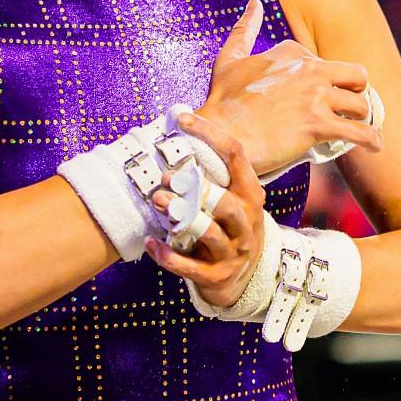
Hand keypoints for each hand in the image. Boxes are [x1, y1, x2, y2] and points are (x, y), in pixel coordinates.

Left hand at [141, 110, 266, 307]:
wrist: (248, 279)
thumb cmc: (231, 230)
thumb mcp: (234, 202)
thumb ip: (212, 178)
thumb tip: (175, 147)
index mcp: (250, 195)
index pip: (236, 156)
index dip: (210, 135)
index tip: (182, 120)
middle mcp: (247, 222)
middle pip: (225, 201)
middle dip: (192, 188)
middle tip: (165, 178)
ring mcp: (233, 251)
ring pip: (208, 232)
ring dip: (178, 217)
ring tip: (157, 203)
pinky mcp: (217, 276)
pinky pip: (189, 266)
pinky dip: (166, 255)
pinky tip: (150, 243)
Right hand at [197, 0, 382, 177]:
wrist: (219, 136)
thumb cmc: (222, 101)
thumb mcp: (229, 58)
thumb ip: (245, 28)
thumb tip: (254, 3)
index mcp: (292, 52)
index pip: (324, 63)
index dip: (324, 81)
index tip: (316, 97)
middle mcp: (308, 70)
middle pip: (356, 76)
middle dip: (356, 91)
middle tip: (349, 107)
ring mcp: (315, 98)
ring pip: (361, 105)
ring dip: (363, 118)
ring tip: (361, 128)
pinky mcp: (318, 126)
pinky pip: (359, 132)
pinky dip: (371, 139)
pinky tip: (375, 145)